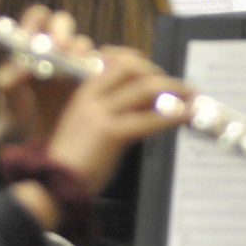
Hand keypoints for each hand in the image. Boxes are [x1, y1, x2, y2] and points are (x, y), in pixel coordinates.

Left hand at [0, 6, 86, 146]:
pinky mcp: (90, 81)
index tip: (34, 36)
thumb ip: (8, 82)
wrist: (32, 148)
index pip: (36, 19)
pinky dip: (98, 68)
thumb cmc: (14, 120)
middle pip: (63, 24)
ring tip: (76, 66)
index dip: (37, 21)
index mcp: (29, 48)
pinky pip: (99, 66)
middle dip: (63, 32)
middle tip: (61, 48)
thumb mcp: (7, 103)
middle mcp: (53, 50)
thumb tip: (23, 66)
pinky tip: (93, 80)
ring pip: (82, 44)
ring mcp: (73, 64)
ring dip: (80, 51)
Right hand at [41, 46, 192, 193]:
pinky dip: (171, 115)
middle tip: (179, 86)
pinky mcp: (110, 133)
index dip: (140, 61)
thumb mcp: (89, 125)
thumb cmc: (72, 161)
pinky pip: (147, 120)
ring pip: (143, 88)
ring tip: (192, 96)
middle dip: (159, 73)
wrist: (53, 184)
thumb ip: (113, 111)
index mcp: (85, 92)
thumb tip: (146, 104)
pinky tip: (185, 116)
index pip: (114, 60)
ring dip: (174, 89)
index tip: (156, 71)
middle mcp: (92, 96)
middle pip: (130, 67)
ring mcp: (100, 113)